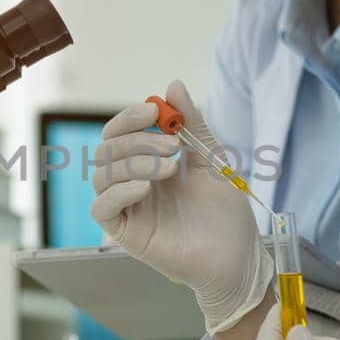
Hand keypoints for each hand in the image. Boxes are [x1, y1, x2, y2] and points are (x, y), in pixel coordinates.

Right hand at [90, 79, 271, 332]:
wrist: (237, 255)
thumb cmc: (224, 211)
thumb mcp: (210, 158)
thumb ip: (192, 123)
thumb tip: (173, 84)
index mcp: (147, 163)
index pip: (119, 133)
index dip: (129, 118)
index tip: (155, 112)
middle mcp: (131, 182)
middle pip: (106, 150)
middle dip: (136, 140)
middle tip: (173, 147)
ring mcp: (127, 207)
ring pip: (102, 175)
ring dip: (133, 163)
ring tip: (170, 168)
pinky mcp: (125, 233)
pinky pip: (102, 208)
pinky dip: (118, 192)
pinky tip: (145, 188)